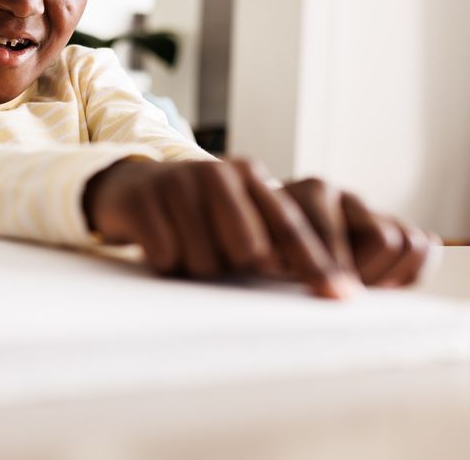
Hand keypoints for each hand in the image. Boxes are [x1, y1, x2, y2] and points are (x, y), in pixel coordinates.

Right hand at [82, 158, 440, 298]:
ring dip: (196, 268)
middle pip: (249, 252)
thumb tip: (328, 285)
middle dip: (235, 267)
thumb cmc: (196, 213)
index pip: (291, 227)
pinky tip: (159, 242)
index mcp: (251, 176)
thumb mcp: (239, 215)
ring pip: (205, 262)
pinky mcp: (144, 198)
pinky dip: (165, 262)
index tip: (340, 296)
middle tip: (219, 256)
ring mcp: (178, 182)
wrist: (129, 187)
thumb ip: (277, 239)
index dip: (316, 263)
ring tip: (184, 244)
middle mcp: (219, 173)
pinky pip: (166, 257)